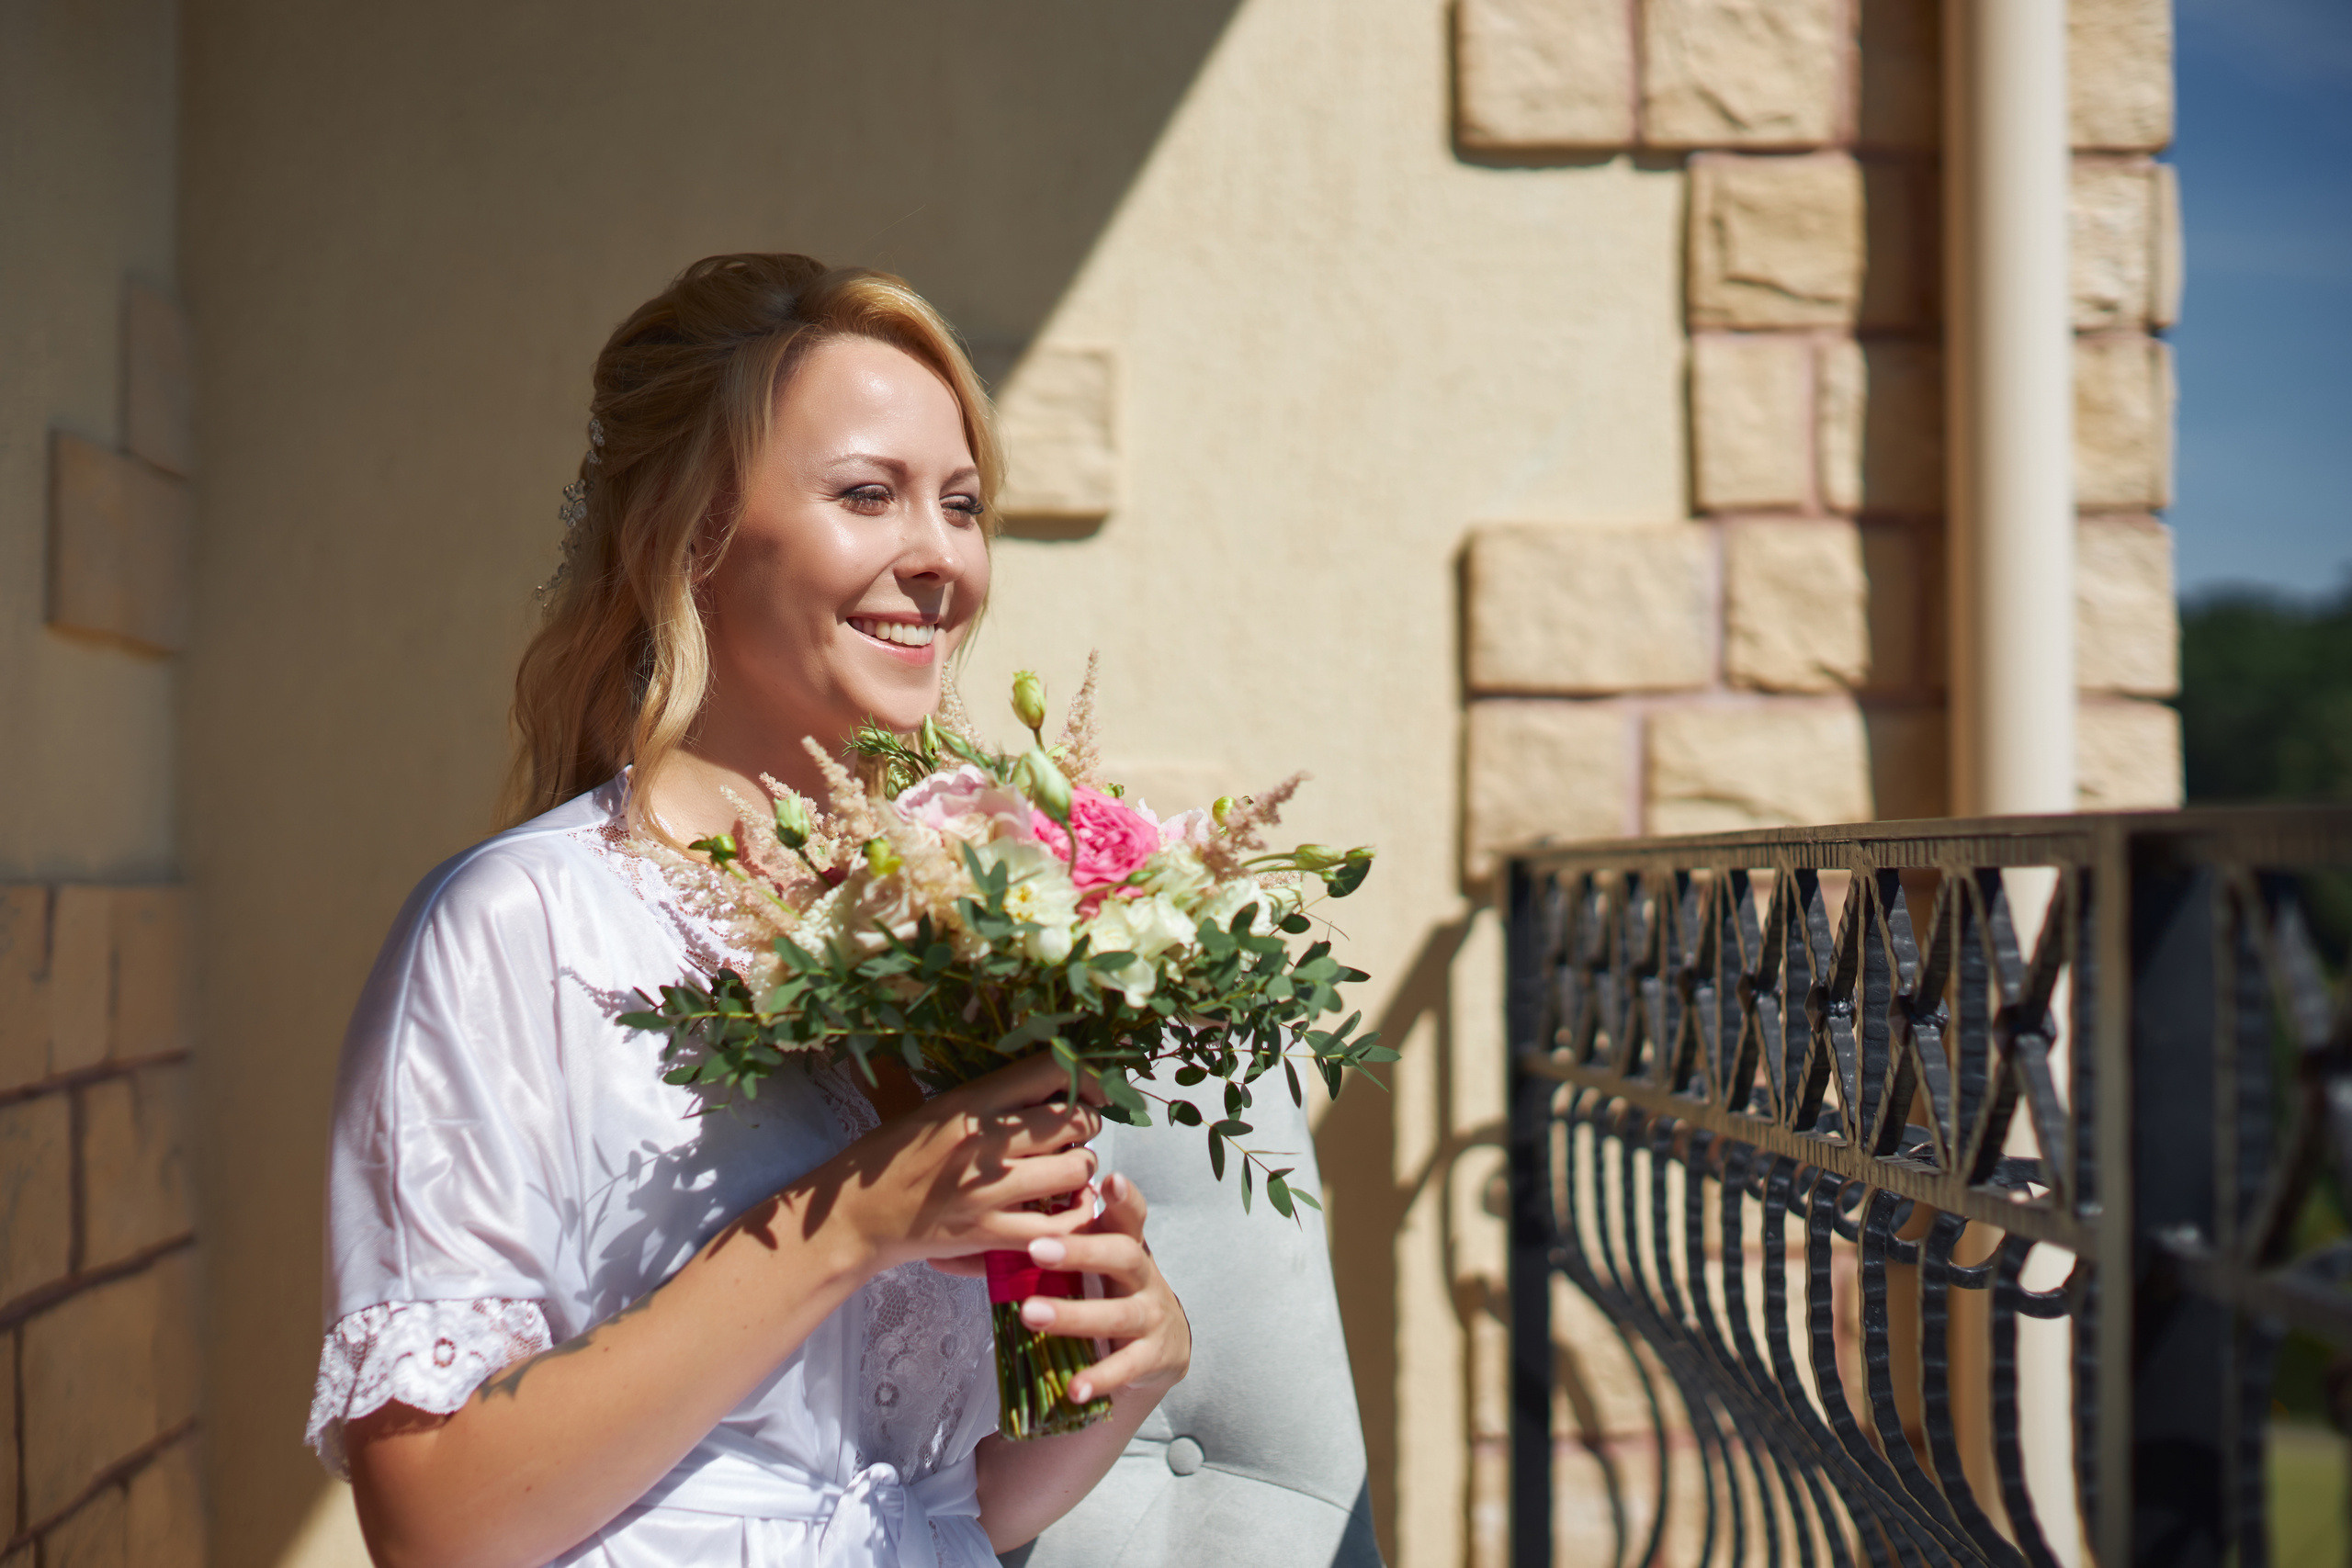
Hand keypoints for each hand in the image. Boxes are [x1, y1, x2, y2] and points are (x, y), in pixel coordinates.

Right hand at [827, 1052, 1104, 1273]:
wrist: (857, 1216)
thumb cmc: (893, 1158)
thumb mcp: (937, 1110)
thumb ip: (991, 1099)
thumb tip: (1052, 1084)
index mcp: (971, 1101)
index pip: (1051, 1069)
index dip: (1086, 1077)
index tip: (1091, 1091)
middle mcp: (984, 1140)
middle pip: (1075, 1119)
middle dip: (1088, 1125)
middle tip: (1077, 1134)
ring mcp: (989, 1189)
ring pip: (1075, 1168)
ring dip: (1081, 1169)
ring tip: (1068, 1172)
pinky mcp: (990, 1233)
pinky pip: (1060, 1225)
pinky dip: (1075, 1217)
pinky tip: (1068, 1210)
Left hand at [1013, 1172, 1190, 1404]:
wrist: (1161, 1345)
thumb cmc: (1113, 1291)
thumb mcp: (1099, 1261)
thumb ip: (1066, 1239)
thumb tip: (996, 1223)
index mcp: (1127, 1246)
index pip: (1130, 1216)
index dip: (1124, 1198)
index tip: (1108, 1178)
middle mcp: (1144, 1277)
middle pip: (1122, 1255)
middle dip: (1081, 1251)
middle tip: (1037, 1248)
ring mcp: (1152, 1317)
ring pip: (1117, 1314)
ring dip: (1073, 1315)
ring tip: (1030, 1315)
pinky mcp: (1152, 1357)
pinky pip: (1125, 1367)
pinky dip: (1098, 1378)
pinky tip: (1073, 1389)